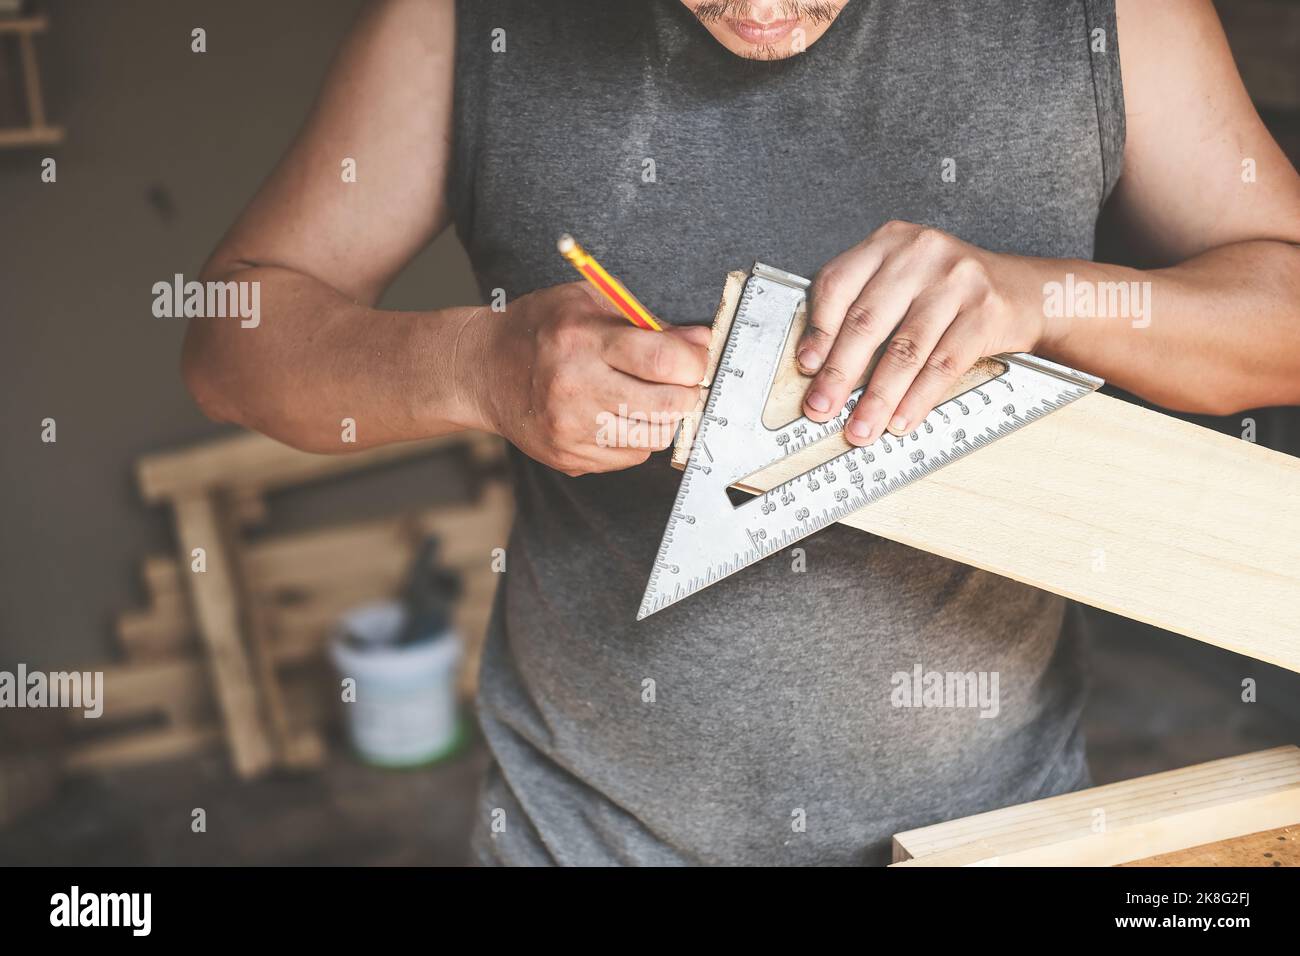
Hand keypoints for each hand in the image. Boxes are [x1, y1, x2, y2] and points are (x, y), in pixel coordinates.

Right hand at [475, 281, 709, 475]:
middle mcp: (574, 389)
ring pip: (654, 437)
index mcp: (582, 340)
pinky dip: (637, 437)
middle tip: (681, 382)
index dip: (695, 362)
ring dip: (663, 418)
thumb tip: (702, 342)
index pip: (662, 359)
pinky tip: (619, 415)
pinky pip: (630, 456)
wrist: (482, 370)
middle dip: (686, 394)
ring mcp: (570, 429)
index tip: (698, 360)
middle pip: (666, 406)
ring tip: (647, 396)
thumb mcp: (590, 302)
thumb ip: (648, 321)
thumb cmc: (541, 328)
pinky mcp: (568, 457)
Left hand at [798, 221, 1043, 444]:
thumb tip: (818, 362)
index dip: (818, 330)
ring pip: (905, 349)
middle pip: (867, 321)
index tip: (807, 366)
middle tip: (821, 408)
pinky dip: (918, 399)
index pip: (838, 284)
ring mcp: (957, 281)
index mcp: (890, 241)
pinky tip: (901, 419)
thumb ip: (863, 305)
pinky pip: (942, 365)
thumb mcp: (904, 279)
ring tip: (860, 427)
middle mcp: (921, 254)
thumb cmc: (951, 290)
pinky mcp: (985, 312)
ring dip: (878, 397)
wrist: (1026, 291)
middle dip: (840, 374)